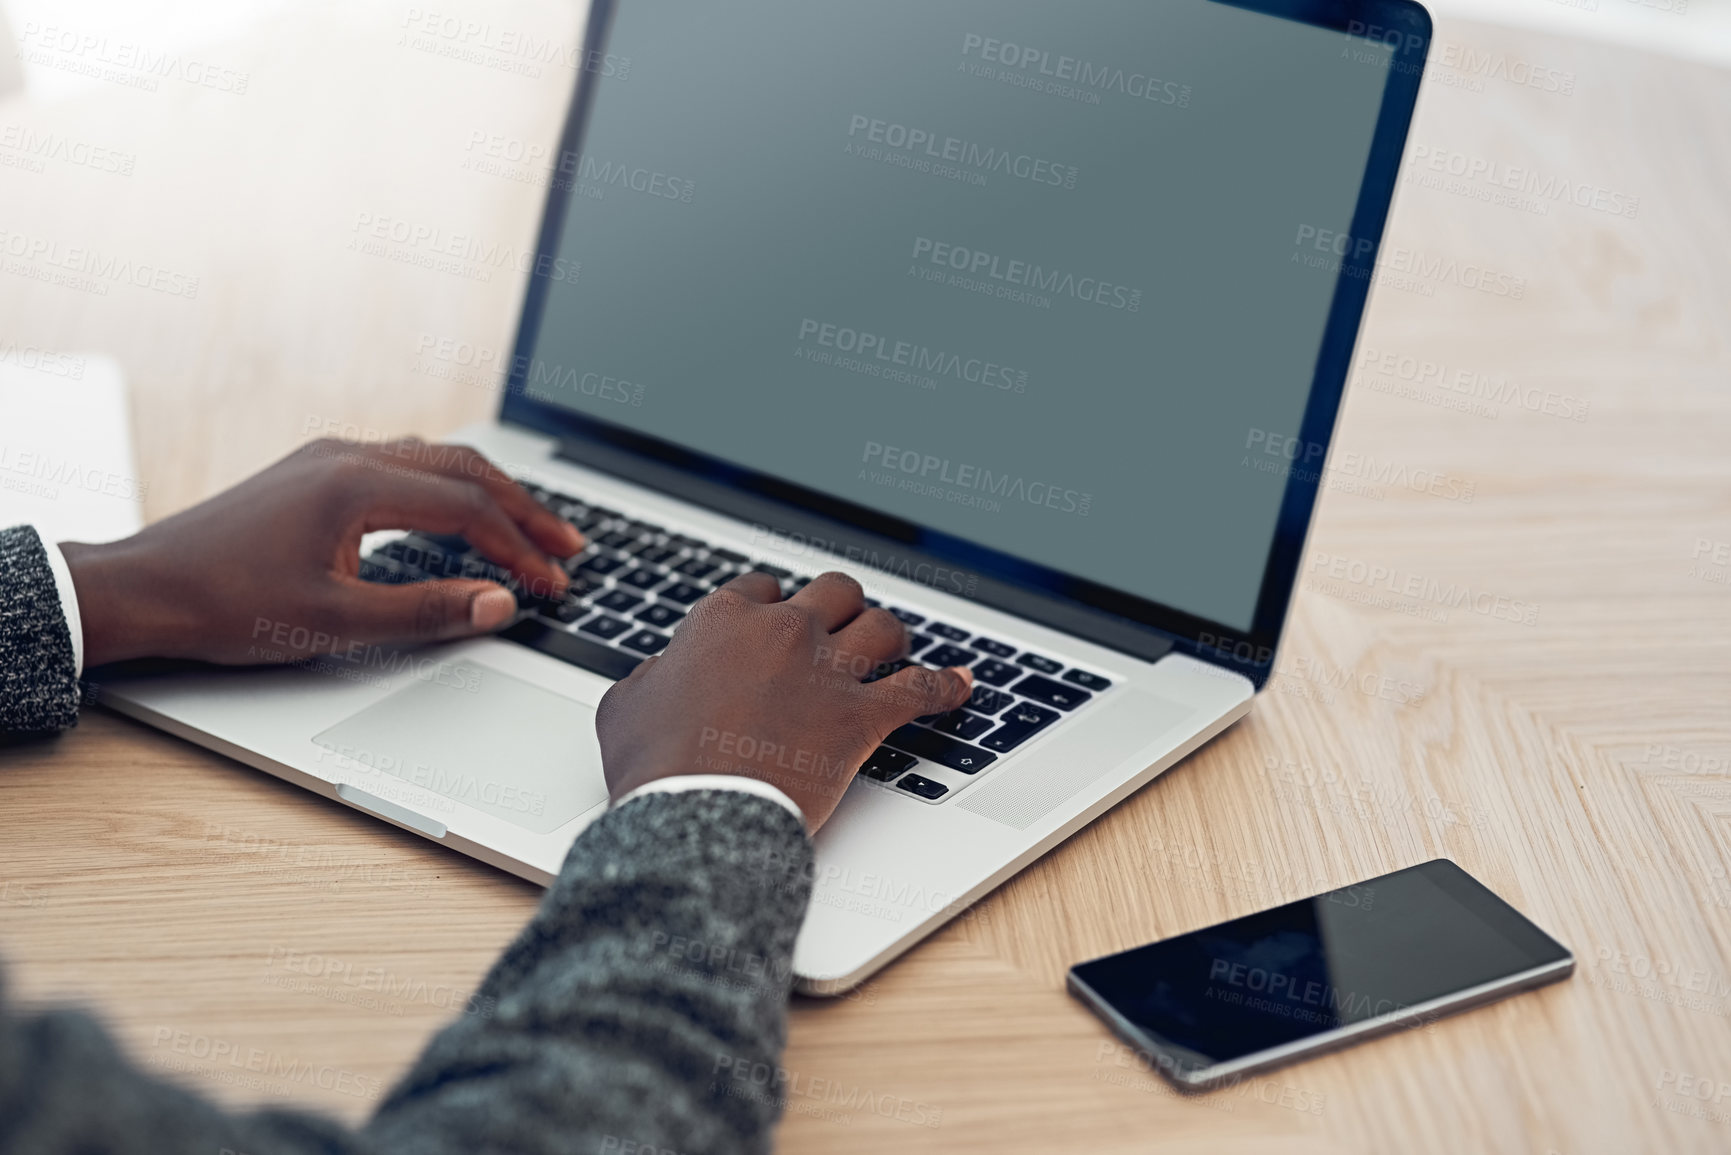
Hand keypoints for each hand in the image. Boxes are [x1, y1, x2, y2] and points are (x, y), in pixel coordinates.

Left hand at [60, 438, 582, 667]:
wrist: (140, 589)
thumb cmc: (225, 606)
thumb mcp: (335, 622)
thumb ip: (427, 610)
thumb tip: (499, 603)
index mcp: (357, 484)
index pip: (469, 509)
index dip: (520, 550)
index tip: (551, 585)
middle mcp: (347, 456)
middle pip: (464, 470)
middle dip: (523, 509)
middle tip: (569, 547)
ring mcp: (328, 458)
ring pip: (435, 460)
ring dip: (489, 494)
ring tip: (529, 528)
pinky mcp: (313, 472)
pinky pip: (403, 465)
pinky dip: (449, 489)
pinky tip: (458, 514)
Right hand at [595, 571, 972, 830]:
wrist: (693, 815)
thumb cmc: (654, 766)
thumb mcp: (625, 705)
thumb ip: (652, 675)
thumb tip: (664, 673)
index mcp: (723, 619)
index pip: (762, 589)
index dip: (772, 608)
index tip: (775, 627)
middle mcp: (783, 631)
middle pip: (834, 591)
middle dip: (840, 608)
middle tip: (840, 631)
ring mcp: (828, 671)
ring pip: (882, 628)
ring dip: (888, 639)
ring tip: (891, 652)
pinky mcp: (862, 716)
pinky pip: (922, 689)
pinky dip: (948, 685)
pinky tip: (962, 684)